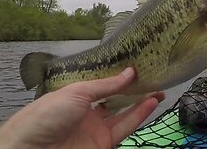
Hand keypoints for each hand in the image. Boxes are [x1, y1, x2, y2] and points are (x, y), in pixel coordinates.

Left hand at [0, 67, 163, 148]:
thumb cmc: (47, 114)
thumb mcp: (76, 93)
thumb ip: (106, 85)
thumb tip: (131, 71)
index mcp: (76, 94)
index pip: (103, 83)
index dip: (120, 75)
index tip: (138, 64)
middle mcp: (88, 110)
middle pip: (116, 98)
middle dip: (134, 89)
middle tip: (153, 77)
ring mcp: (96, 128)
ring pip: (124, 112)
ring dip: (141, 101)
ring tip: (159, 89)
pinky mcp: (103, 143)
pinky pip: (124, 127)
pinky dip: (139, 115)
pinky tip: (151, 102)